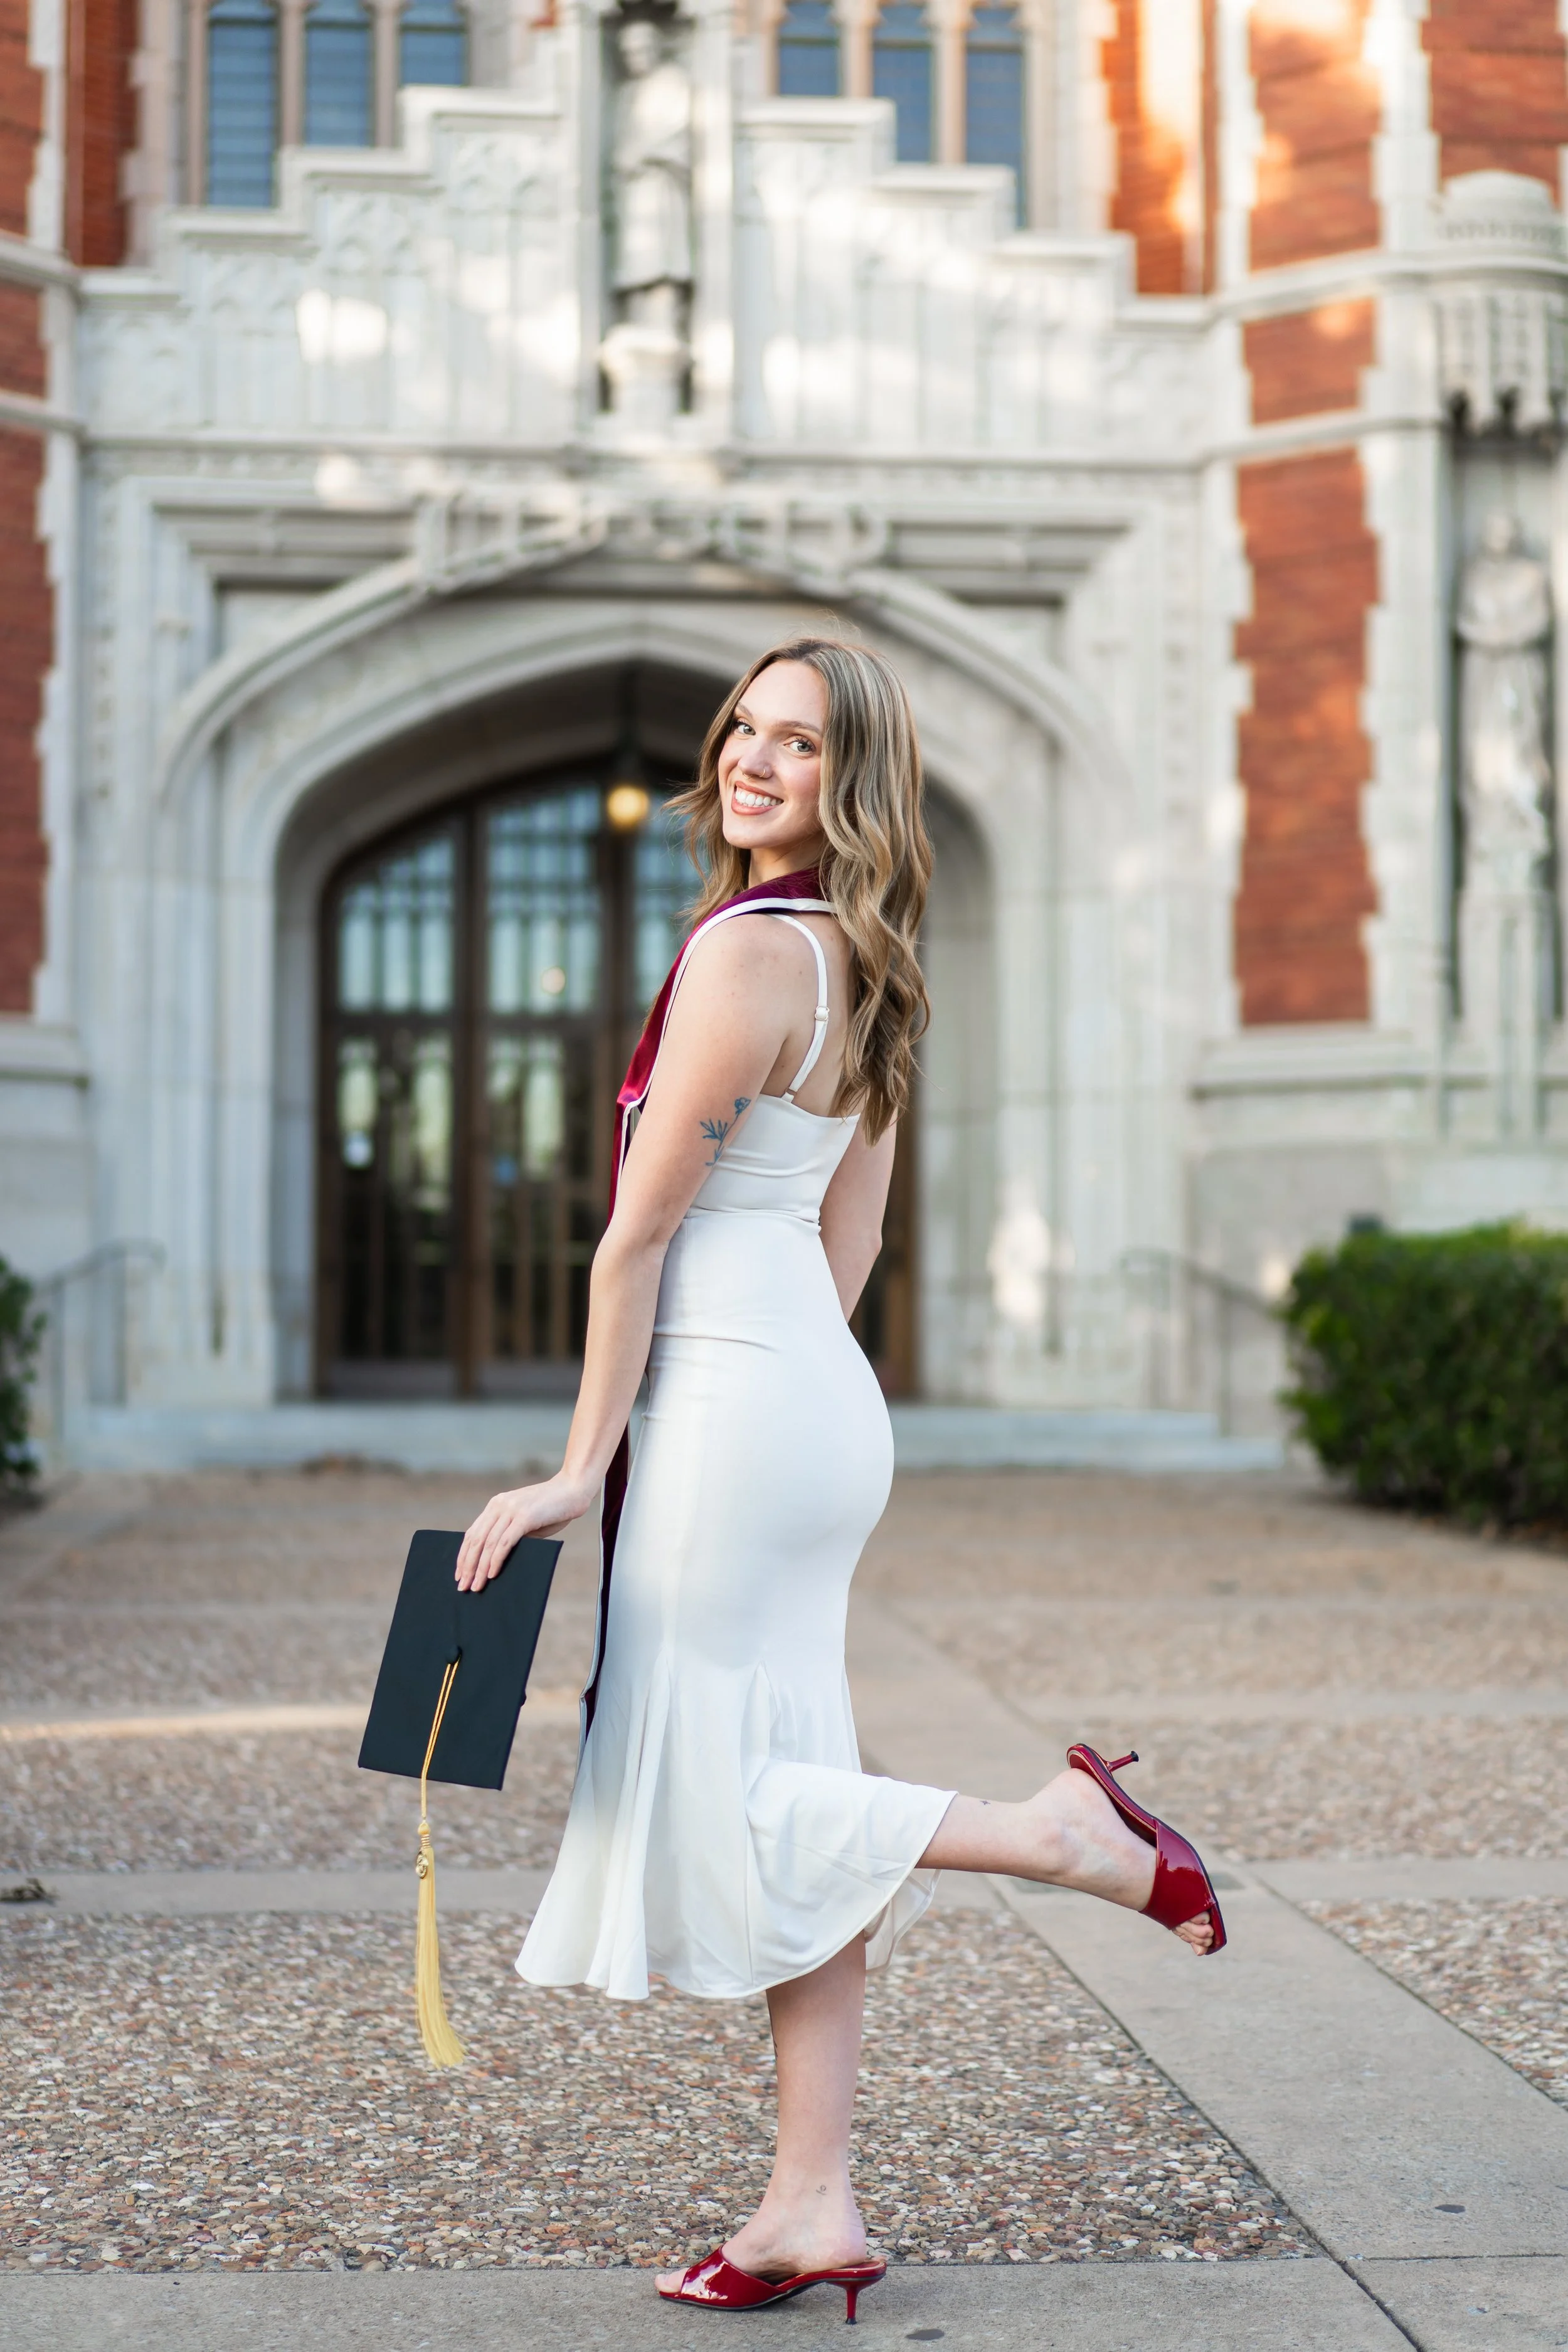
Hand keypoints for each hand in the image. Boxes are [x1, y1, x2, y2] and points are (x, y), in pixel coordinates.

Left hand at [454, 1474, 593, 1589]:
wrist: (573, 1489)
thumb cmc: (553, 1509)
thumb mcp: (526, 1521)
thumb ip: (511, 1534)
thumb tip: (495, 1562)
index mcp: (496, 1505)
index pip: (472, 1534)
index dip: (464, 1555)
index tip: (460, 1574)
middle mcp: (499, 1505)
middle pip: (476, 1541)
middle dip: (468, 1566)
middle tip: (463, 1586)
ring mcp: (512, 1510)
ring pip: (488, 1544)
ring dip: (480, 1568)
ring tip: (476, 1586)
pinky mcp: (525, 1517)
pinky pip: (504, 1542)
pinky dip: (496, 1560)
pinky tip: (492, 1574)